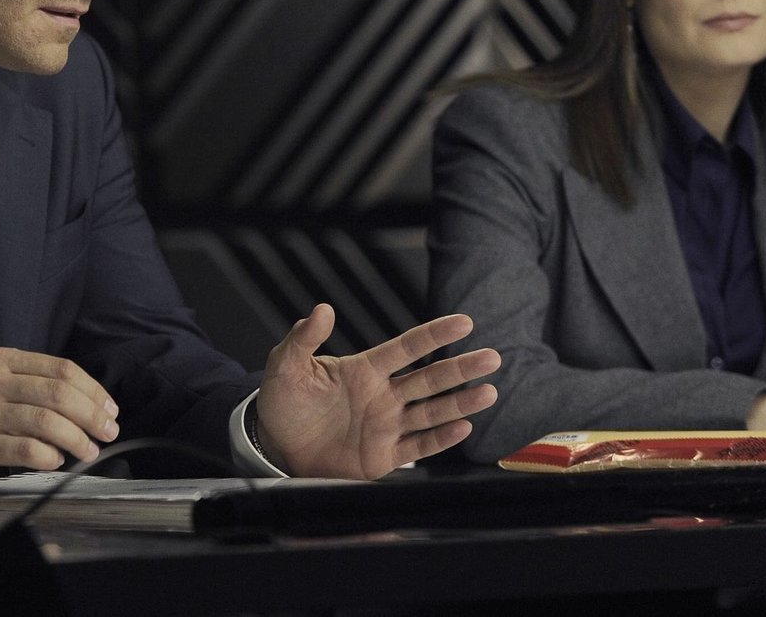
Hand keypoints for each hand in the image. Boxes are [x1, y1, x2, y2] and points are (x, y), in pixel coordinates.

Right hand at [0, 347, 119, 488]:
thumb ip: (24, 381)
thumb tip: (77, 400)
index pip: (60, 369)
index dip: (92, 390)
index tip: (108, 408)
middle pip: (59, 393)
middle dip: (92, 414)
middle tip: (107, 431)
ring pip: (46, 421)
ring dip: (77, 438)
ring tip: (88, 450)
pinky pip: (24, 449)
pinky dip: (48, 456)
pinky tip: (56, 460)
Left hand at [253, 304, 500, 478]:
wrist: (274, 445)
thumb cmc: (282, 402)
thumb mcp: (286, 365)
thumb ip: (304, 338)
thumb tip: (321, 309)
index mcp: (365, 369)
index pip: (407, 347)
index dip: (435, 335)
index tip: (464, 323)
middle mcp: (383, 395)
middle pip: (430, 379)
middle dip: (461, 368)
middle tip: (491, 357)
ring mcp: (386, 425)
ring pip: (432, 411)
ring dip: (461, 403)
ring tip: (489, 391)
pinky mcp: (383, 456)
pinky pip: (418, 446)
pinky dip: (441, 438)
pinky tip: (463, 427)